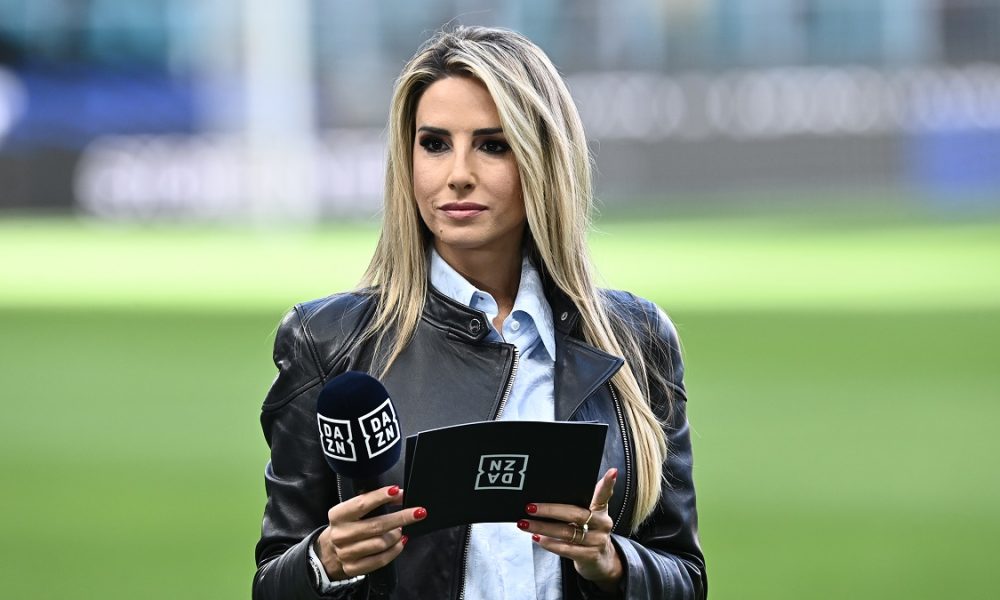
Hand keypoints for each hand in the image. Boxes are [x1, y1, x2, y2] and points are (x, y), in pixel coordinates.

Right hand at [314, 485, 427, 580]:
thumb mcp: (354, 510)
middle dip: (400, 517)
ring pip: (380, 544)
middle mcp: (340, 535)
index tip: (397, 491)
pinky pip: (380, 560)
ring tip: (401, 529)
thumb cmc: (349, 524)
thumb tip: (398, 494)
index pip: (361, 504)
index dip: (380, 497)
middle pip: (376, 526)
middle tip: (418, 512)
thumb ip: (373, 501)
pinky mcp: (353, 568)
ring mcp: (345, 553)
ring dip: (396, 535)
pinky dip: (394, 550)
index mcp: (338, 515)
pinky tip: (400, 543)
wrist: (331, 550)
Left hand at [518, 468, 622, 591]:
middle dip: (549, 510)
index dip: (608, 483)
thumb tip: (548, 490)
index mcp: (601, 510)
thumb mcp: (588, 516)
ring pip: (567, 532)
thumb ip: (576, 503)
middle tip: (530, 507)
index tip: (612, 471)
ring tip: (525, 523)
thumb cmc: (587, 532)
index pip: (604, 494)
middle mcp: (602, 524)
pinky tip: (537, 538)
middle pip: (575, 514)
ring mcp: (598, 541)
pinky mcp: (590, 556)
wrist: (599, 561)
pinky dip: (549, 543)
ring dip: (542, 527)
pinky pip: (567, 549)